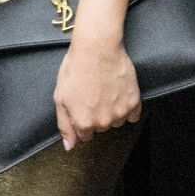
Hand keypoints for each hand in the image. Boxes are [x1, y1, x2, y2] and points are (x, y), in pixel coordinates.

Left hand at [54, 35, 140, 149]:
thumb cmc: (76, 69)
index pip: (84, 135)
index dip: (82, 119)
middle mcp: (102, 122)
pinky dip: (127, 107)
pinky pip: (133, 115)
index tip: (83, 105)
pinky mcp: (134, 102)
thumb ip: (64, 125)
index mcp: (83, 123)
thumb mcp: (61, 97)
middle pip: (100, 128)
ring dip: (112, 111)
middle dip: (96, 115)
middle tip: (93, 94)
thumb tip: (70, 146)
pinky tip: (118, 93)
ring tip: (105, 91)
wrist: (97, 48)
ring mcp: (119, 113)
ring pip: (116, 122)